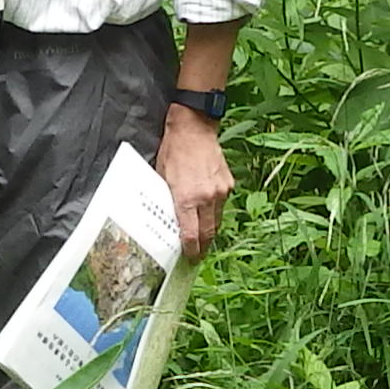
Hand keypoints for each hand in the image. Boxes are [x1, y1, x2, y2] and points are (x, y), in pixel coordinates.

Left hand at [156, 103, 232, 256]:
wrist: (194, 129)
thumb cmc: (173, 151)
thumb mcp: (161, 178)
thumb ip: (167, 201)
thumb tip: (167, 220)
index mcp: (187, 198)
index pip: (191, 235)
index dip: (190, 251)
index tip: (189, 259)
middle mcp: (206, 198)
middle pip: (208, 234)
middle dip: (203, 247)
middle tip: (197, 256)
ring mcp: (220, 191)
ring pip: (217, 221)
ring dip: (210, 231)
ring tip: (202, 238)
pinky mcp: (228, 184)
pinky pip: (222, 205)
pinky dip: (215, 211)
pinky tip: (206, 210)